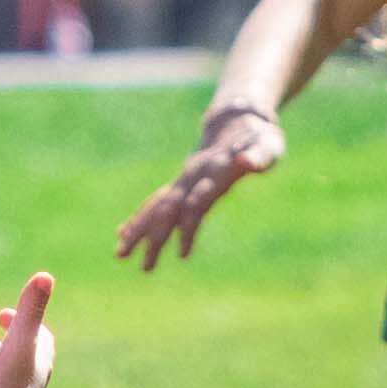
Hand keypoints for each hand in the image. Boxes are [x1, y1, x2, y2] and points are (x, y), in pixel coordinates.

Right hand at [113, 105, 280, 271]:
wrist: (238, 120)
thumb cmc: (260, 139)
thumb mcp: (267, 147)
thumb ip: (257, 156)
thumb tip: (245, 161)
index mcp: (211, 174)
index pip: (196, 204)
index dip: (189, 227)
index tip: (182, 254)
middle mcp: (191, 178)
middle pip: (168, 209)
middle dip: (154, 237)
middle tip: (144, 267)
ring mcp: (183, 180)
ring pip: (155, 206)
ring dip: (138, 230)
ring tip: (119, 253)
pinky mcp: (182, 184)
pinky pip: (155, 202)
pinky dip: (139, 218)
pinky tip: (124, 233)